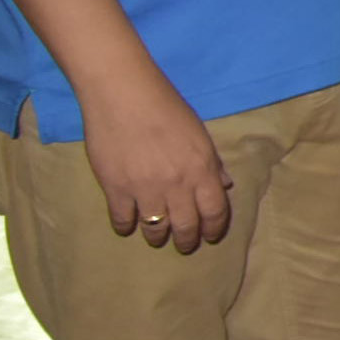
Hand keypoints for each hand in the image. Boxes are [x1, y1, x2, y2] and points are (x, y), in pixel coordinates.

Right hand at [79, 77, 234, 253]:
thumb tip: (224, 185)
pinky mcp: (115, 189)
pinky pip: (122, 219)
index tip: (210, 236)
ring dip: (158, 237)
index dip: (214, 229)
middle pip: (186, 226)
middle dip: (187, 240)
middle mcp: (177, 185)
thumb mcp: (199, 134)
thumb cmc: (165, 108)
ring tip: (157, 237)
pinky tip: (127, 224)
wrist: (123, 95)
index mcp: (202, 170)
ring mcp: (145, 189)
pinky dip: (125, 226)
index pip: (215, 212)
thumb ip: (211, 163)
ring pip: (155, 229)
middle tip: (184, 244)